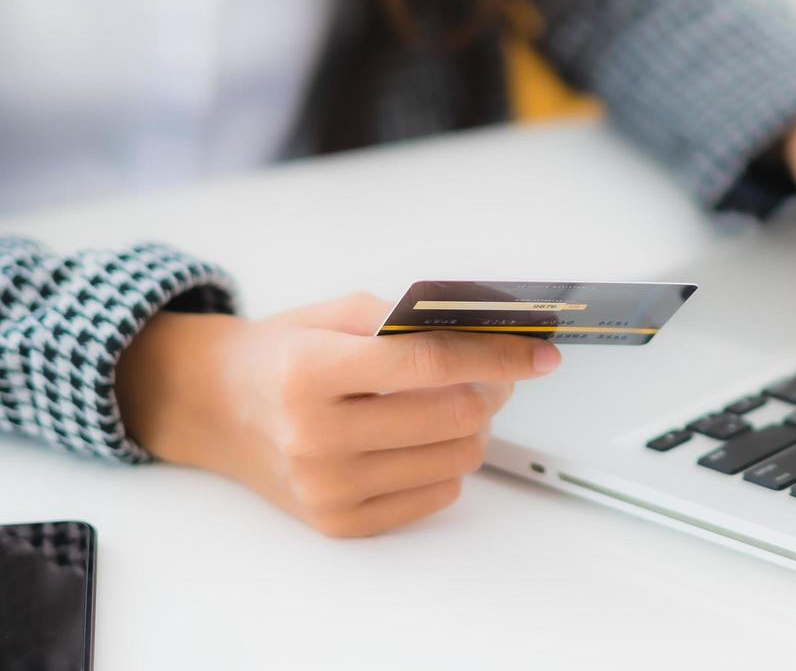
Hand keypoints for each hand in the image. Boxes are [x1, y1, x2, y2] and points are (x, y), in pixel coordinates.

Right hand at [116, 294, 560, 535]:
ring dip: (473, 428)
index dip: (498, 357)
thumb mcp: (336, 314)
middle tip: (493, 374)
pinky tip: (422, 440)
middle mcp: (314, 436)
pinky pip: (436, 495)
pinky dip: (446, 464)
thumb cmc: (283, 354)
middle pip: (453, 417)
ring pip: (455, 459)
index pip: (431, 364)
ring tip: (452, 404)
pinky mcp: (337, 522)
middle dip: (491, 390)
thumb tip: (492, 332)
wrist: (214, 406)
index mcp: (312, 372)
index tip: (541, 354)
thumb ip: (408, 321)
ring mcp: (325, 486)